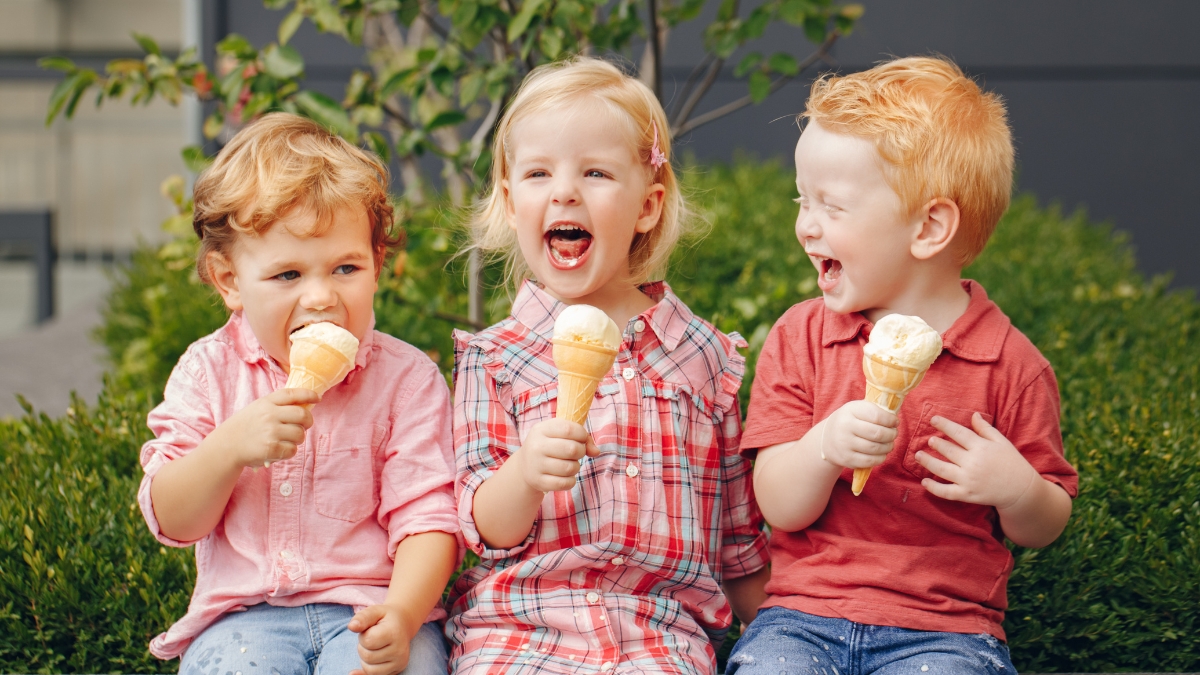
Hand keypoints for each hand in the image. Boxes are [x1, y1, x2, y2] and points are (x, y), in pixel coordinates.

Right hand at [216, 388, 318, 467]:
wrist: (226, 446)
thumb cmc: (246, 426)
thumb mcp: (258, 408)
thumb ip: (278, 406)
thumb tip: (305, 405)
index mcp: (267, 402)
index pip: (292, 394)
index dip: (308, 394)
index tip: (317, 398)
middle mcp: (269, 415)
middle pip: (303, 415)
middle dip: (308, 422)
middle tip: (304, 426)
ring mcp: (271, 432)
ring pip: (300, 434)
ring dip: (297, 438)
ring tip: (285, 440)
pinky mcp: (271, 448)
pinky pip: (292, 450)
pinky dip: (289, 451)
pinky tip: (279, 450)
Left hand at [348, 604, 412, 674]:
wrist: (403, 624)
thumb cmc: (385, 618)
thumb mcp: (374, 611)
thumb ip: (362, 618)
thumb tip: (352, 627)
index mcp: (394, 633)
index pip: (368, 641)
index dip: (363, 635)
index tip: (369, 630)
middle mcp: (400, 650)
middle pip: (367, 656)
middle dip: (363, 647)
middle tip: (372, 638)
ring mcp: (399, 662)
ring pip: (370, 670)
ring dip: (366, 659)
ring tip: (374, 647)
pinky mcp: (397, 670)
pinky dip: (364, 673)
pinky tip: (354, 672)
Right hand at [516, 419, 600, 492]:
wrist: (525, 466)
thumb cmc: (549, 445)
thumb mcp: (559, 434)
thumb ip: (582, 437)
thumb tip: (596, 451)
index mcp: (541, 430)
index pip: (569, 429)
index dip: (582, 435)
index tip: (582, 439)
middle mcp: (536, 447)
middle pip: (572, 449)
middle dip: (581, 451)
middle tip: (577, 453)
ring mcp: (536, 465)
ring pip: (570, 468)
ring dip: (576, 467)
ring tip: (570, 464)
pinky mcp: (538, 482)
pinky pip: (564, 483)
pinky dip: (571, 480)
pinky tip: (566, 476)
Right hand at [817, 400, 898, 469]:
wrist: (827, 439)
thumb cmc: (849, 421)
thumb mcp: (857, 409)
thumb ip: (874, 410)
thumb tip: (894, 418)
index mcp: (850, 410)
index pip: (877, 416)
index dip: (890, 420)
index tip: (895, 422)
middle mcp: (845, 426)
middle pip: (878, 433)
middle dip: (891, 434)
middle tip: (894, 434)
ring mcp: (845, 444)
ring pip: (876, 448)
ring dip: (888, 447)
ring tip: (889, 444)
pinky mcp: (846, 459)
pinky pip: (870, 461)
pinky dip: (881, 458)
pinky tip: (881, 453)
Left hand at [915, 412, 1038, 508]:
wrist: (1022, 490)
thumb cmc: (1012, 463)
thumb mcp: (1002, 442)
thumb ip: (985, 429)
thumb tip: (973, 415)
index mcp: (981, 447)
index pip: (958, 432)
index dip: (944, 425)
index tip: (932, 419)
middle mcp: (973, 463)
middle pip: (948, 450)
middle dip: (935, 444)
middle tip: (928, 440)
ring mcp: (969, 480)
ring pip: (942, 470)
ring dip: (927, 462)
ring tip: (918, 455)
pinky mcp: (967, 494)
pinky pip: (946, 492)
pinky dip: (933, 488)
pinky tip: (924, 482)